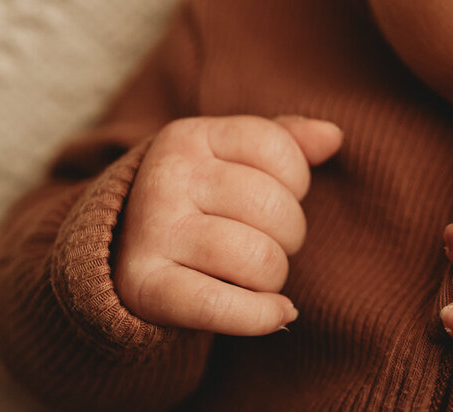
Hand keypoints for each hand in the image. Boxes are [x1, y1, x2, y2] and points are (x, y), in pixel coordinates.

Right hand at [113, 114, 342, 334]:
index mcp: (189, 136)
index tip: (275, 193)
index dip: (296, 180)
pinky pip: (221, 307)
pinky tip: (278, 313)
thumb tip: (332, 136)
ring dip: (274, 276)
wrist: (119, 251)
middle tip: (266, 241)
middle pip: (274, 208)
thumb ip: (285, 141)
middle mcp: (165, 177)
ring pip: (258, 259)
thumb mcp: (231, 158)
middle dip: (289, 233)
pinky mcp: (144, 286)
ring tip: (257, 273)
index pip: (279, 149)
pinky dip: (260, 316)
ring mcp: (152, 231)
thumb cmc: (197, 200)